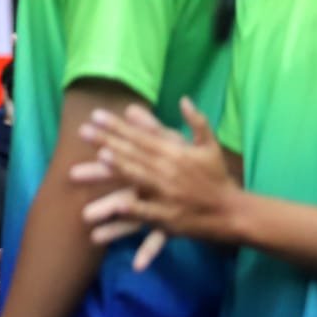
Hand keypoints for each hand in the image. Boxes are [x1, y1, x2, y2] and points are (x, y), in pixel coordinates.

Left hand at [77, 97, 242, 251]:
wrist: (234, 213)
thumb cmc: (218, 178)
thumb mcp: (210, 147)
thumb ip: (197, 122)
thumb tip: (184, 99)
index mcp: (176, 153)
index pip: (141, 136)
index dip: (118, 125)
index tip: (95, 115)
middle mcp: (170, 171)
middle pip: (134, 153)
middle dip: (107, 141)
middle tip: (82, 131)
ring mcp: (169, 194)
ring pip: (140, 178)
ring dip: (121, 168)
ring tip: (101, 157)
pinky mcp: (169, 218)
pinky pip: (148, 213)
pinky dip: (134, 209)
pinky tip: (118, 205)